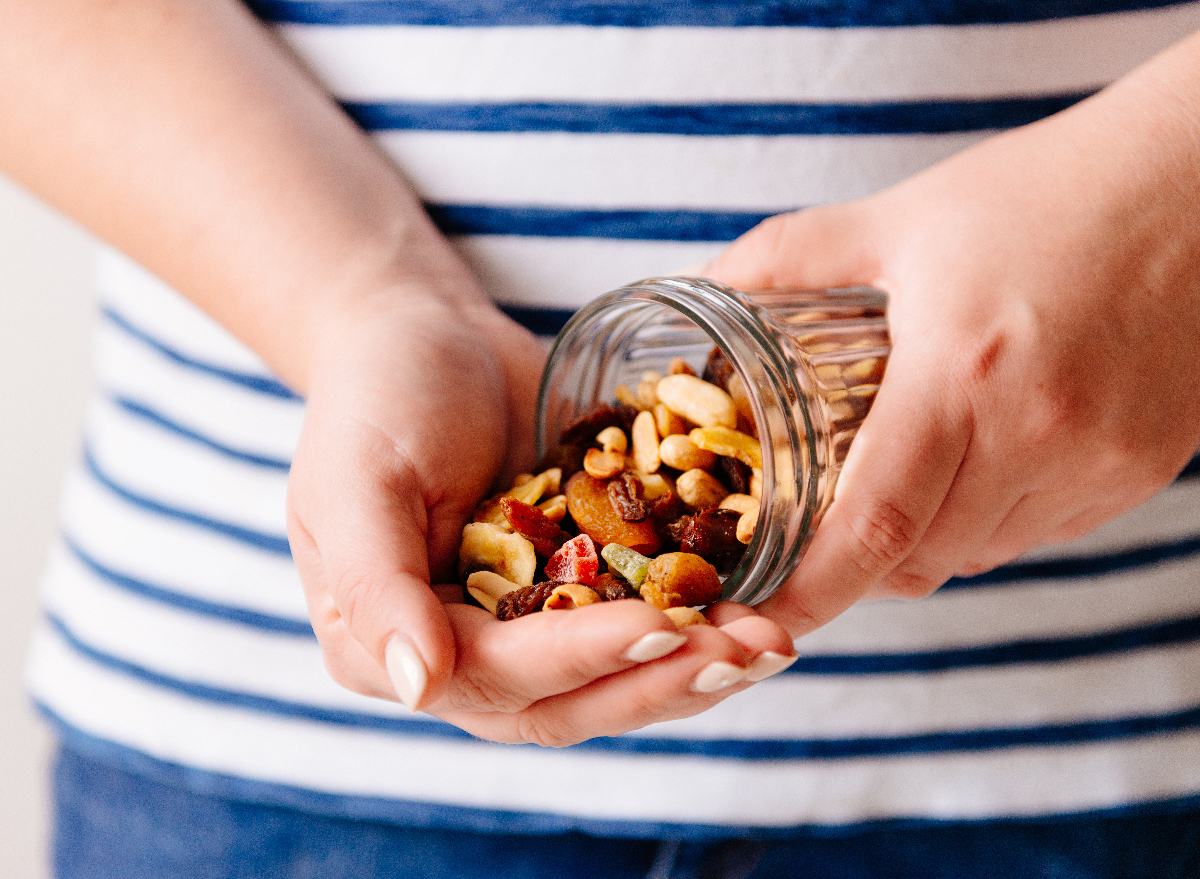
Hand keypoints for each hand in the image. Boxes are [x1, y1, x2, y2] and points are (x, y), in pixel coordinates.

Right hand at [286, 288, 795, 744]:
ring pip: (614, 679)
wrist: (428, 337)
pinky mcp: (578, 589)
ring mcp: (524, 628)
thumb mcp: (357, 479)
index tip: (661, 627)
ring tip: (769, 642)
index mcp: (389, 648)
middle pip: (567, 702)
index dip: (581, 659)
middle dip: (658, 682)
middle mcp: (461, 657)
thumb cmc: (377, 397)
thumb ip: (373, 585)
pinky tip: (760, 606)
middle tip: (743, 653)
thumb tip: (419, 687)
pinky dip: (698, 621)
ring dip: (692, 668)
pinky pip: (641, 620)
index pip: (496, 678)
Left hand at [703, 34, 1199, 636]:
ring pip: (980, 554)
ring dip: (923, 543)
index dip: (810, 589)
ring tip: (897, 486)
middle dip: (855, 566)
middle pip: (920, 559)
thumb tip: (707, 282)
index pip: (872, 528)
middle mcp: (1037, 434)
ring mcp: (1100, 462)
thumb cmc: (1048, 191)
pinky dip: (989, 523)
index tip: (760, 613)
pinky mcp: (1142, 469)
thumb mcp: (904, 218)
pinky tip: (975, 466)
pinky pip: (1042, 533)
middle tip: (813, 535)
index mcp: (961, 375)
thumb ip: (792, 255)